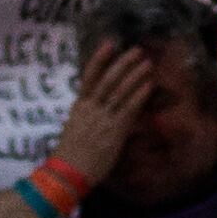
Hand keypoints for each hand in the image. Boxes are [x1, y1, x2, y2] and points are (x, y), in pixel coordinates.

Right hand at [49, 42, 159, 186]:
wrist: (68, 173)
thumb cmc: (69, 156)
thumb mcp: (73, 130)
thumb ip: (85, 118)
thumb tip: (95, 110)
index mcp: (79, 107)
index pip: (89, 77)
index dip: (99, 59)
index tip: (109, 44)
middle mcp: (91, 108)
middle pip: (109, 80)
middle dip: (124, 63)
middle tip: (137, 51)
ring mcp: (103, 118)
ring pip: (120, 91)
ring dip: (135, 75)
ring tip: (147, 64)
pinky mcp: (114, 131)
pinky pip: (129, 109)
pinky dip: (139, 95)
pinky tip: (148, 85)